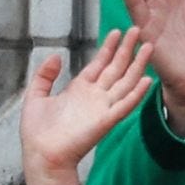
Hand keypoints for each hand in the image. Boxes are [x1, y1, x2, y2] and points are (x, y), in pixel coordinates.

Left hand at [19, 29, 154, 184]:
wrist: (41, 154)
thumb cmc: (37, 131)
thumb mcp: (36, 96)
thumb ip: (45, 76)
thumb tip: (56, 56)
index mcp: (80, 88)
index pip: (99, 64)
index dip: (108, 48)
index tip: (117, 32)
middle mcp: (95, 95)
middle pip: (116, 68)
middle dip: (126, 49)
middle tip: (137, 30)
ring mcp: (102, 107)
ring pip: (125, 82)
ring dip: (137, 65)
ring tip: (148, 47)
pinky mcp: (106, 120)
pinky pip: (125, 105)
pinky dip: (137, 93)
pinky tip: (147, 80)